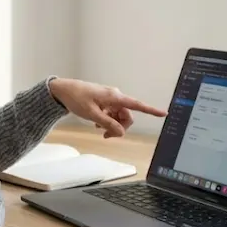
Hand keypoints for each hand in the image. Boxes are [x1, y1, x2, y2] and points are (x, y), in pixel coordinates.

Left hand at [48, 78, 166, 137]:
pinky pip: (112, 114)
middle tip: (105, 135)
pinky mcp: (104, 102)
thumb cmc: (76, 99)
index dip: (151, 110)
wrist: (63, 90)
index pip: (136, 105)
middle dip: (119, 127)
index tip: (164, 113)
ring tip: (98, 128)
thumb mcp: (91, 114)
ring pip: (119, 117)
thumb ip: (107, 123)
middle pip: (127, 116)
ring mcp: (110, 99)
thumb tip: (121, 133)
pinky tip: (96, 123)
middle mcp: (115, 97)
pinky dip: (107, 120)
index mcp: (115, 97)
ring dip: (112, 125)